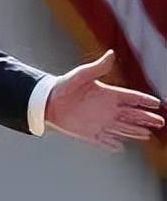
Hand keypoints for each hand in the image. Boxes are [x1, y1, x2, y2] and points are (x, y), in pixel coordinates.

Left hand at [45, 50, 164, 151]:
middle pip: (131, 115)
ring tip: (147, 135)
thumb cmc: (64, 85)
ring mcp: (99, 122)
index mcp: (108, 94)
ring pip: (122, 129)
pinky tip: (120, 148)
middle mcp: (107, 109)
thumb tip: (111, 53)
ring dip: (134, 132)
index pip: (131, 98)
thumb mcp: (81, 75)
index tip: (157, 103)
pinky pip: (103, 141)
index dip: (144, 100)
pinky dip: (111, 145)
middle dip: (146, 118)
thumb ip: (98, 67)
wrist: (46, 101)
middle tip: (160, 121)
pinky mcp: (89, 133)